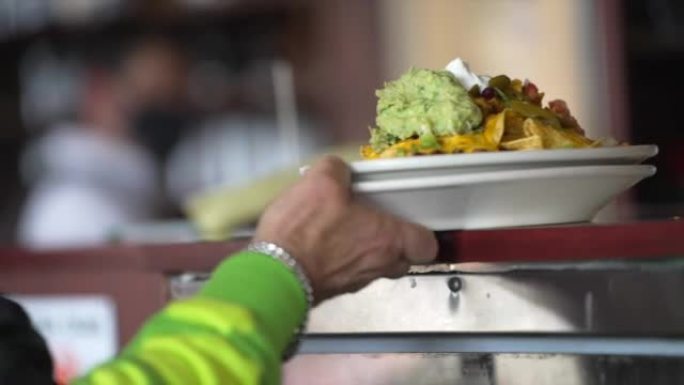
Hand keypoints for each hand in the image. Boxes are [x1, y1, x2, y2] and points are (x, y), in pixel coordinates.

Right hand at [254, 156, 436, 303]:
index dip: (422, 233)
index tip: (409, 220)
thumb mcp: (321, 182)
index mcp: (387, 240)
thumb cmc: (307, 229)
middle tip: (374, 222)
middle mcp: (379, 266)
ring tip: (342, 229)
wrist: (274, 273)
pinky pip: (349, 273)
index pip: (427, 246)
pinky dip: (342, 260)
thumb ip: (337, 169)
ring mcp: (356, 282)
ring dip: (365, 251)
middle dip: (392, 242)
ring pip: (375, 267)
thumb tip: (338, 170)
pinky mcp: (333, 290)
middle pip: (402, 258)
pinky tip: (321, 243)